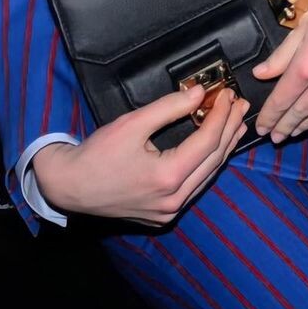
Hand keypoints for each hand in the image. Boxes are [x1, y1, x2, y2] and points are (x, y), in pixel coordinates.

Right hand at [32, 86, 248, 224]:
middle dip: (229, 128)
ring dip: (223, 147)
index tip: (227, 94)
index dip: (221, 115)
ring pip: (207, 175)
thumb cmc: (96, 154)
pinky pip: (195, 186)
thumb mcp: (132, 123)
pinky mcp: (163, 215)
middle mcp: (174, 200)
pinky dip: (207, 164)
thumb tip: (199, 93)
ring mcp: (169, 211)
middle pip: (214, 159)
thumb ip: (169, 107)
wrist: (68, 187)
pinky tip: (214, 148)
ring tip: (236, 123)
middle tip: (239, 104)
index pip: (208, 141)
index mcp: (167, 178)